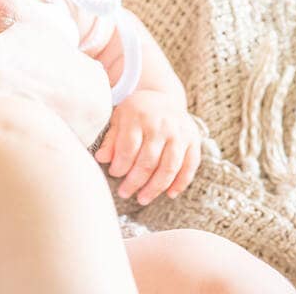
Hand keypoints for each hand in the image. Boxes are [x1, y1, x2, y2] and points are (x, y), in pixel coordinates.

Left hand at [94, 89, 201, 204]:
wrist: (163, 96)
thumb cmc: (136, 112)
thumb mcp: (119, 119)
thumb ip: (111, 140)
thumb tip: (101, 159)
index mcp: (138, 117)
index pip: (128, 147)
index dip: (120, 165)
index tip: (113, 174)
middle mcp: (161, 125)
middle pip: (148, 160)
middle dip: (135, 181)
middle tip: (124, 193)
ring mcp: (179, 133)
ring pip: (169, 167)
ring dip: (156, 187)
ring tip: (143, 199)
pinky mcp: (193, 141)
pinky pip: (190, 166)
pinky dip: (180, 183)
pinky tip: (169, 194)